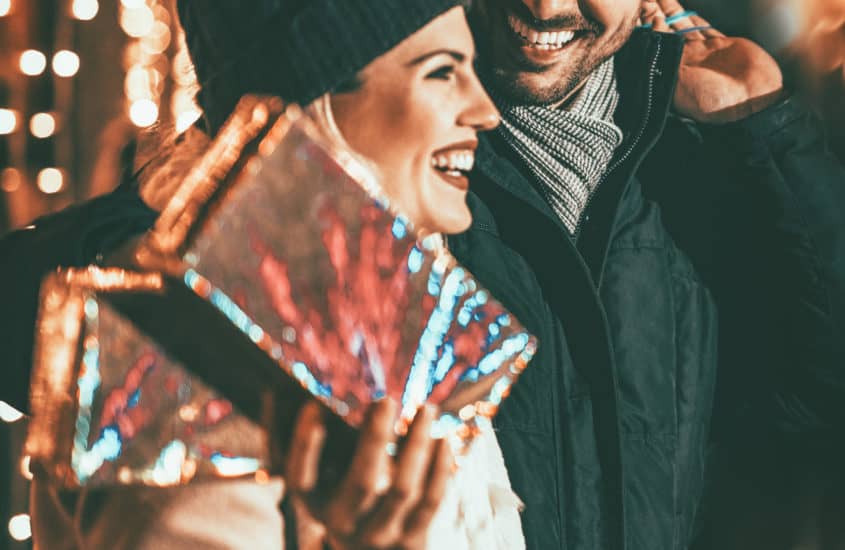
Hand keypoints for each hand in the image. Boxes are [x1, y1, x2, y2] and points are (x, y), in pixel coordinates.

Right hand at [285, 400, 452, 549]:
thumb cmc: (343, 499)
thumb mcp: (321, 483)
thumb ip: (316, 446)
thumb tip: (308, 397)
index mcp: (315, 505)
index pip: (300, 477)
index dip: (304, 444)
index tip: (312, 406)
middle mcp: (344, 524)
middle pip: (362, 480)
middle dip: (375, 437)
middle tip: (385, 400)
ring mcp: (380, 535)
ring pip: (403, 488)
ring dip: (417, 444)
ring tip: (427, 409)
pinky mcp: (411, 539)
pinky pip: (431, 500)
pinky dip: (439, 466)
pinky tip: (442, 438)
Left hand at [642, 0, 784, 122]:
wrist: (750, 103)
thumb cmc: (712, 102)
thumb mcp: (679, 81)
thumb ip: (666, 54)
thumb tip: (654, 26)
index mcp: (672, 70)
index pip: (655, 44)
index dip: (647, 28)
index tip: (639, 13)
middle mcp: (685, 60)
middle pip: (666, 31)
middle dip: (655, 14)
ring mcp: (704, 52)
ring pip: (683, 25)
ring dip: (671, 11)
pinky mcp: (722, 45)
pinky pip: (703, 28)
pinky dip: (692, 18)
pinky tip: (682, 10)